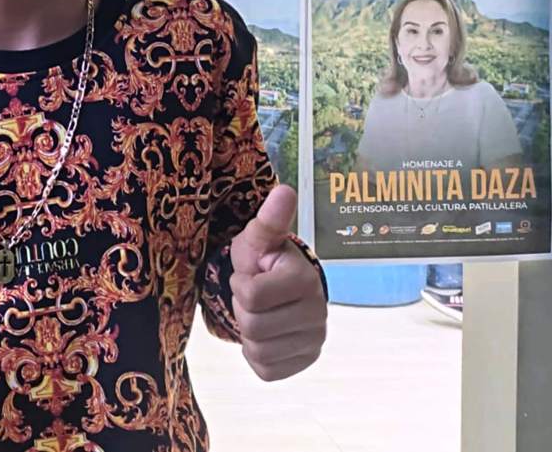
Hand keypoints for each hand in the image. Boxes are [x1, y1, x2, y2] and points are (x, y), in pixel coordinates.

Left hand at [230, 185, 326, 381]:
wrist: (279, 287)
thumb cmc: (265, 260)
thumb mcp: (259, 238)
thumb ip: (270, 219)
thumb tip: (284, 190)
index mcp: (304, 280)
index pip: (252, 296)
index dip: (241, 284)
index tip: (250, 274)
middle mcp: (318, 314)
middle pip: (253, 326)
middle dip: (243, 308)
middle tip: (253, 295)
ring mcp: (314, 342)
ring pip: (258, 351)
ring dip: (247, 331)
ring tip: (259, 311)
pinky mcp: (305, 362)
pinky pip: (266, 370)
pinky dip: (256, 354)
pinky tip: (265, 332)